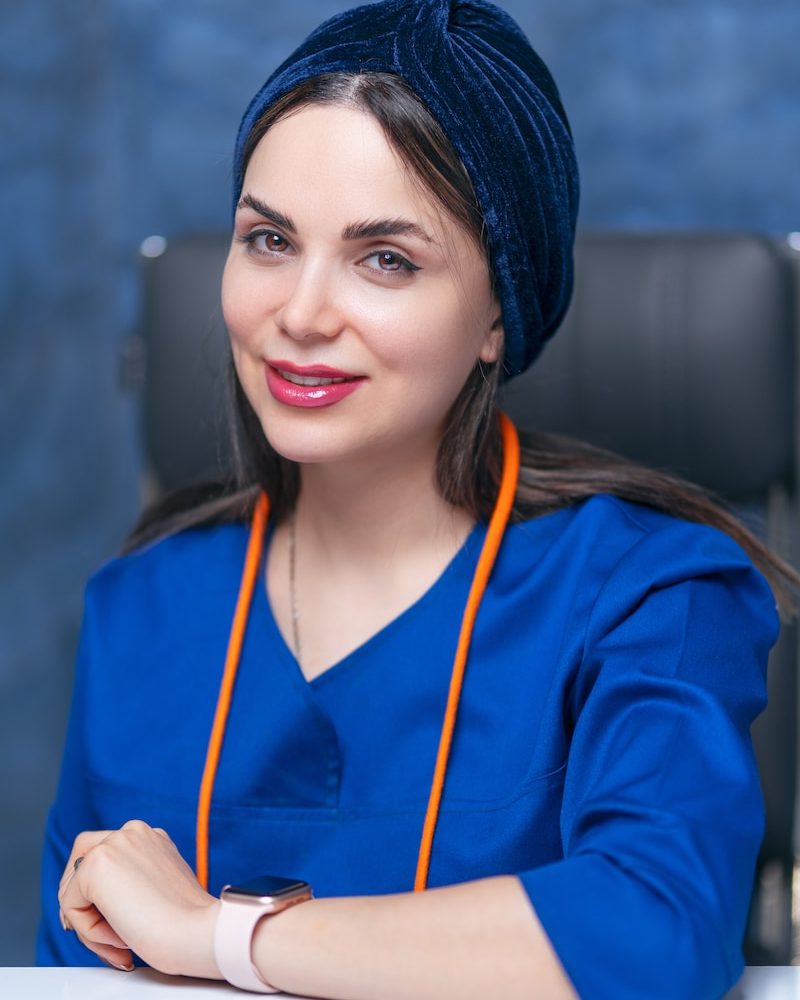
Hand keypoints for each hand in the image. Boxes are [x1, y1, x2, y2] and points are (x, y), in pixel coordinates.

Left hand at [58, 820, 221, 978]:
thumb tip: (90, 903)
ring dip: (89, 922)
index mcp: (151, 837)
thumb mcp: (157, 891)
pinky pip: (70, 906)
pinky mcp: (96, 864)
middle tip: (107, 934)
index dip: (100, 896)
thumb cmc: (184, 924)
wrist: (196, 931)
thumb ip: (130, 883)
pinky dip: (88, 931)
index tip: (117, 926)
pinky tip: (120, 935)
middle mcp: (132, 832)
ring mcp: (113, 843)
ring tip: (121, 940)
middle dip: (84, 904)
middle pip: (79, 865)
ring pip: (73, 888)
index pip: (105, 858)